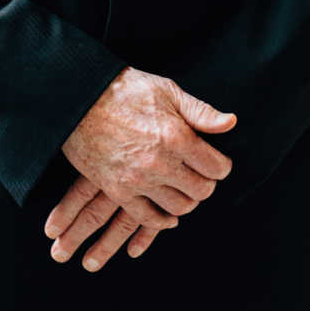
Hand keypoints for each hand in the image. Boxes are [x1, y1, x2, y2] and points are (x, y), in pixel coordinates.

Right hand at [44, 66, 235, 269]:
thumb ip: (200, 111)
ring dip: (186, 200)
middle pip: (201, 191)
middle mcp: (160, 162)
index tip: (217, 162)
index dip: (221, 166)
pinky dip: (162, 220)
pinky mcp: (118, 190)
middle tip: (200, 174)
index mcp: (176, 136)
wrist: (79, 99)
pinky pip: (148, 218)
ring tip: (182, 186)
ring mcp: (138, 179)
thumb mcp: (167, 90)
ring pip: (178, 207)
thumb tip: (230, 123)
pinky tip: (166, 212)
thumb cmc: (124, 90)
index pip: (216, 168)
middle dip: (206, 183)